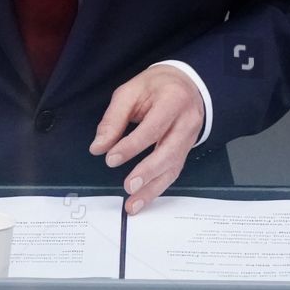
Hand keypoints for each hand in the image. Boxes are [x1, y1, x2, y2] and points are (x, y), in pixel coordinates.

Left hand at [89, 63, 204, 214]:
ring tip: (133, 204)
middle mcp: (187, 122)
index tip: (111, 158)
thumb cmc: (155, 87)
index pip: (153, 127)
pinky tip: (142, 199)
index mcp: (173, 100)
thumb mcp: (130, 91)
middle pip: (169, 152)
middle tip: (128, 186)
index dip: (132, 146)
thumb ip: (114, 119)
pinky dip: (157, 188)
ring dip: (152, 189)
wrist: (186, 84)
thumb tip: (98, 147)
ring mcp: (191, 138)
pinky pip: (173, 172)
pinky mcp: (187, 151)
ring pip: (173, 167)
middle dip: (148, 172)